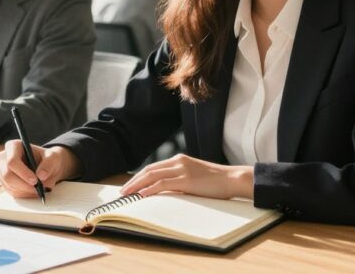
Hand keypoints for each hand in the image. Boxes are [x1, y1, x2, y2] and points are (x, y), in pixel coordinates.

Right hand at [0, 141, 79, 198]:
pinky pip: (12, 192)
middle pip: (7, 175)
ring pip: (10, 186)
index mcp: (13, 146)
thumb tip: (41, 175)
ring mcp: (2, 171)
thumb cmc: (47, 159)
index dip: (22, 172)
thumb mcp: (53, 157)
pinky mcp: (5, 183)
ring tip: (39, 189)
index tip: (35, 180)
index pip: (12, 161)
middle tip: (38, 189)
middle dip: (24, 185)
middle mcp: (4, 158)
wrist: (46, 166)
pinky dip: (25, 194)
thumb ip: (49, 164)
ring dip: (26, 191)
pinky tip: (33, 190)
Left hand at [119, 154, 253, 199]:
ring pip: (152, 176)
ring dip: (137, 186)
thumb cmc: (216, 181)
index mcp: (179, 159)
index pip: (153, 167)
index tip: (129, 186)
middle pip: (149, 170)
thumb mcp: (194, 176)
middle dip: (133, 181)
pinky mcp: (186, 180)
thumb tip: (165, 190)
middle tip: (122, 192)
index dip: (139, 177)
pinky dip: (150, 189)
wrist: (232, 179)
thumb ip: (179, 179)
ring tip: (127, 194)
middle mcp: (178, 161)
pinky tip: (142, 195)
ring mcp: (182, 170)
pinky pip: (163, 184)